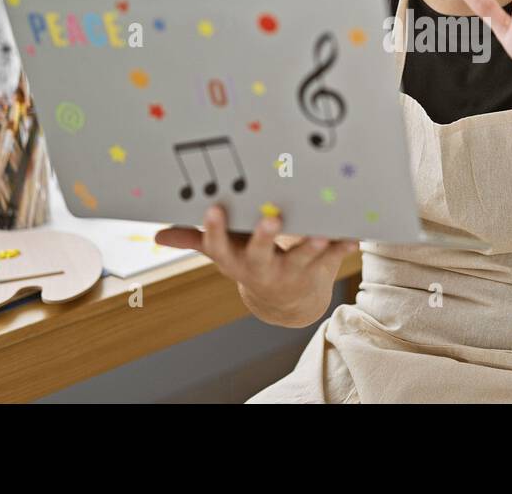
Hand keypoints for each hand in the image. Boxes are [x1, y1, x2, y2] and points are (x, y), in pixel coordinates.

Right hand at [155, 204, 357, 326]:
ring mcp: (290, 273)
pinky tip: (354, 235)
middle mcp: (261, 269)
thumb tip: (158, 236)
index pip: (219, 246)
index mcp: (235, 261)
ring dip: (312, 247)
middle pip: (261, 255)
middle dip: (265, 238)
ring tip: (322, 233)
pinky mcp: (317, 272)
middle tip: (272, 219)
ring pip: (301, 260)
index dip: (215, 229)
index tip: (214, 208)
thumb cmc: (251, 263)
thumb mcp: (224, 254)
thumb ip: (196, 240)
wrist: (285, 304)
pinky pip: (332, 260)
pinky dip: (343, 248)